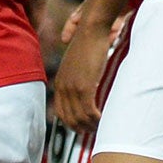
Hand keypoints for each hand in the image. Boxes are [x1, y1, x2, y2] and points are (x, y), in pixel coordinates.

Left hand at [54, 10, 113, 131]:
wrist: (90, 30)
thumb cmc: (88, 45)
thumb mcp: (77, 64)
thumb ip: (76, 78)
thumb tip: (84, 89)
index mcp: (59, 82)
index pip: (61, 112)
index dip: (72, 123)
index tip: (83, 127)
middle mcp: (63, 87)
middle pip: (70, 118)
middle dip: (82, 128)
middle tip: (95, 131)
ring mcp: (72, 87)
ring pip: (80, 117)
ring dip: (91, 126)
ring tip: (102, 127)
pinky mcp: (84, 86)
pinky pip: (89, 111)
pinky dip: (96, 119)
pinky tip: (104, 120)